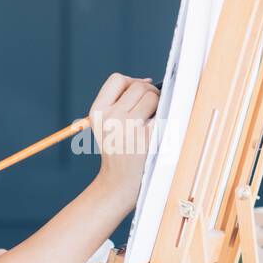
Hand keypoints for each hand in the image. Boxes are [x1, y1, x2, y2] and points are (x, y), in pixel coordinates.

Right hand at [87, 73, 159, 215]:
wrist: (119, 182)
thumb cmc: (118, 149)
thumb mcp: (106, 124)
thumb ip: (121, 101)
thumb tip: (148, 81)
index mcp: (97, 112)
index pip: (117, 79)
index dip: (131, 82)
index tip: (136, 95)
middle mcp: (111, 117)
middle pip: (139, 86)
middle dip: (148, 94)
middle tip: (148, 111)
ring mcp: (129, 127)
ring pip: (152, 96)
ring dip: (158, 105)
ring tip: (152, 121)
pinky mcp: (148, 137)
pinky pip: (163, 113)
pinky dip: (164, 118)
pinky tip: (158, 130)